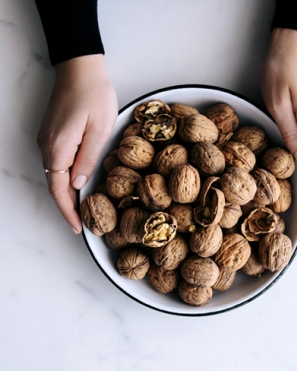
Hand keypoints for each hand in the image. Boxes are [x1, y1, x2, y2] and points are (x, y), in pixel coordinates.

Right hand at [37, 55, 117, 232]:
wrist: (79, 66)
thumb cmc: (93, 93)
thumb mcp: (99, 129)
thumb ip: (88, 159)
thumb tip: (79, 184)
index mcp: (59, 148)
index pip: (59, 190)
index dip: (69, 212)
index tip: (79, 228)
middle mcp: (48, 147)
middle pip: (55, 186)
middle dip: (68, 208)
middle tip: (85, 225)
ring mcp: (47, 140)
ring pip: (56, 176)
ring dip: (67, 195)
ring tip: (85, 211)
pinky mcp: (52, 135)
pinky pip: (57, 164)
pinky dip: (66, 180)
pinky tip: (79, 186)